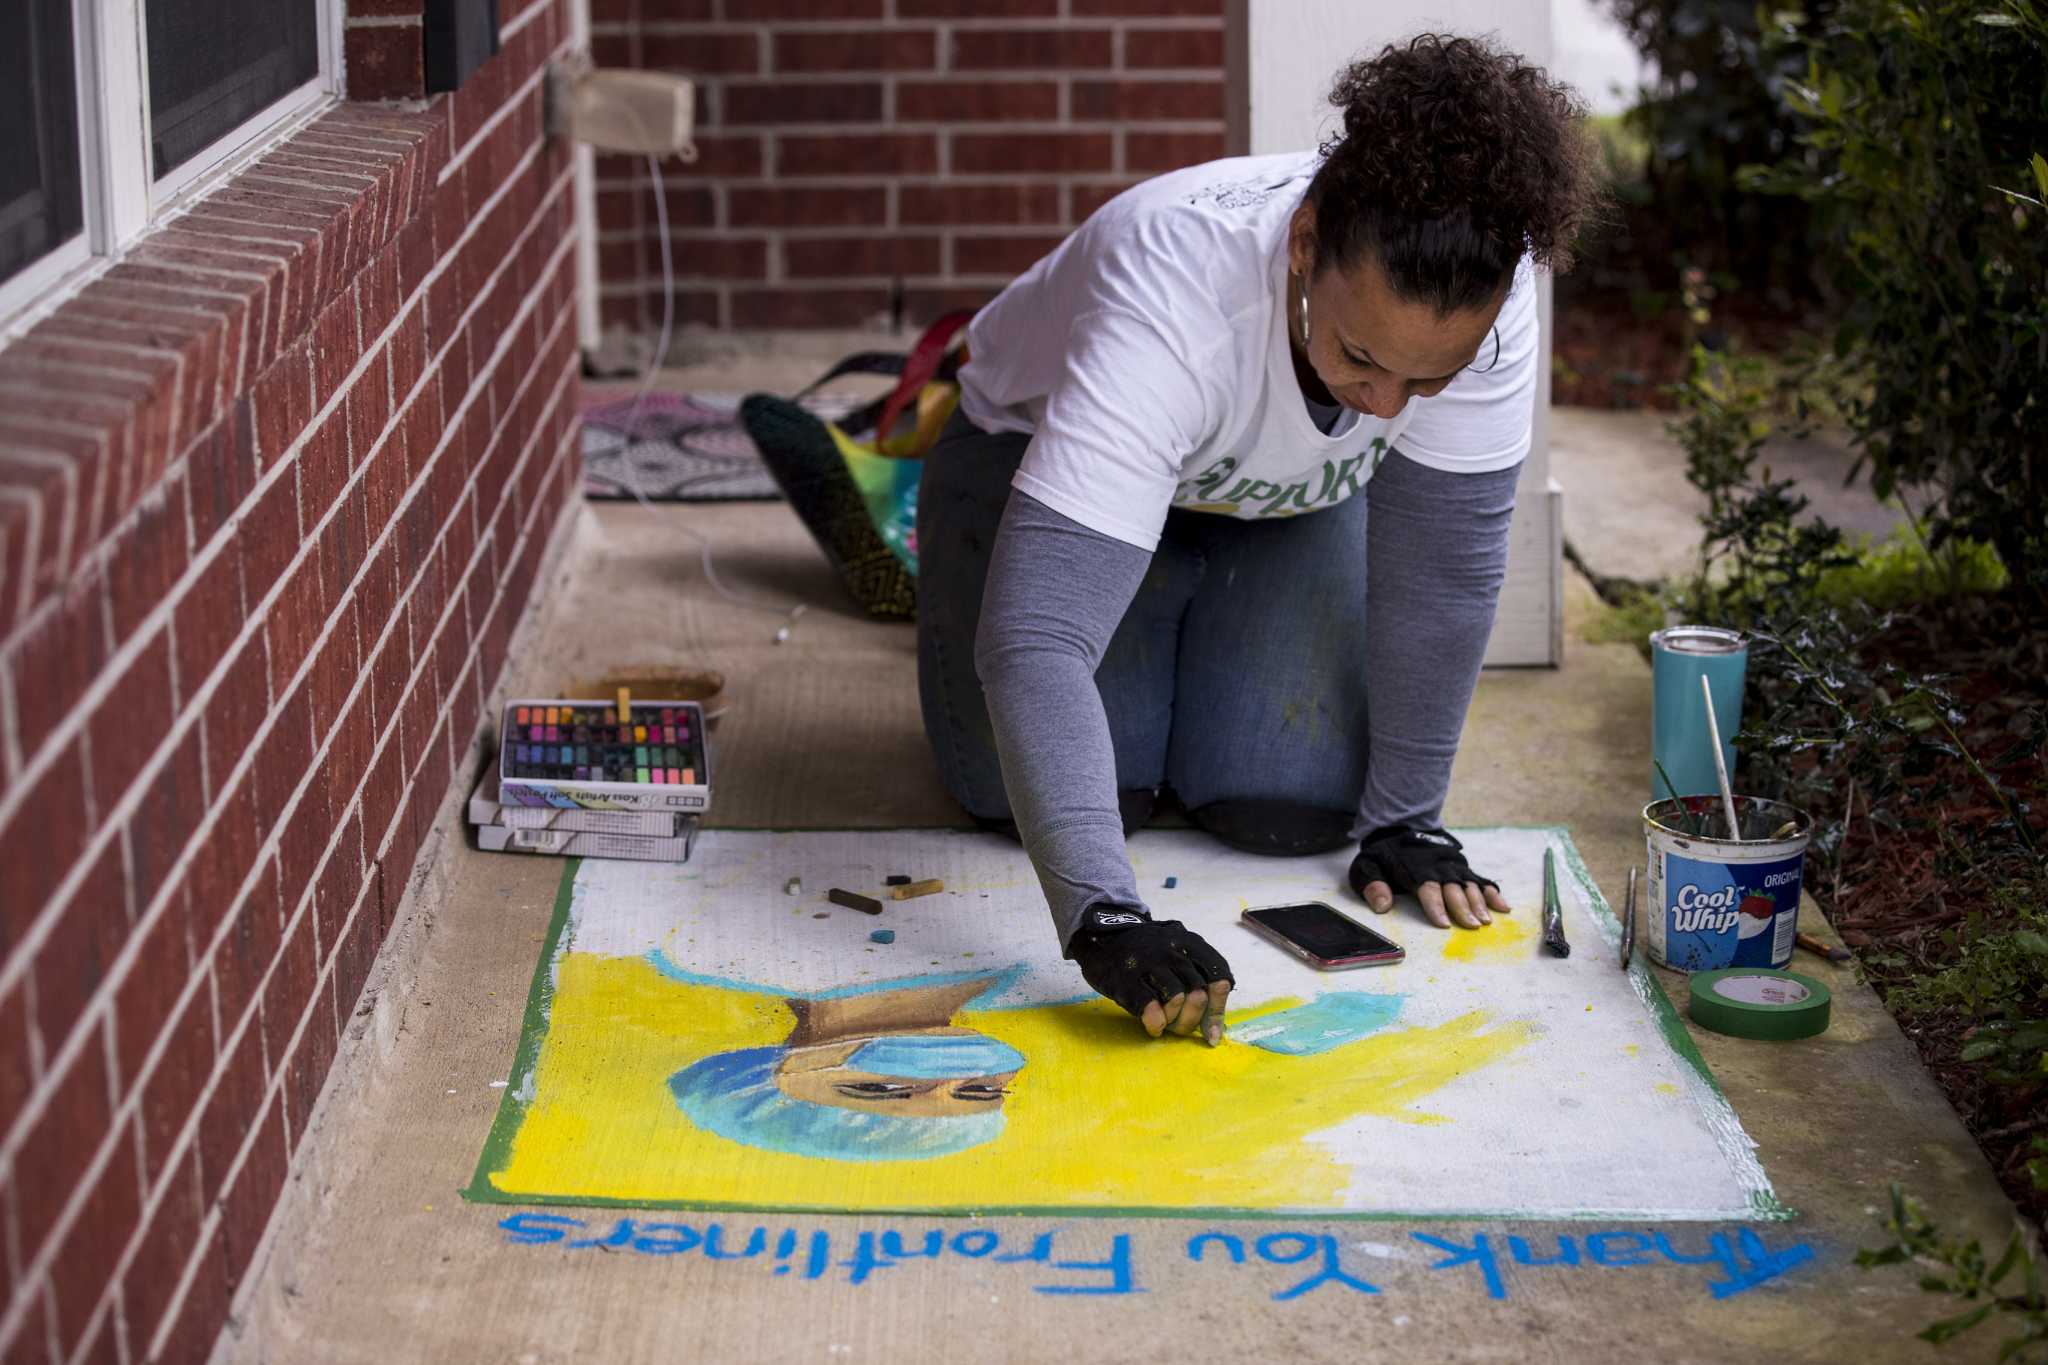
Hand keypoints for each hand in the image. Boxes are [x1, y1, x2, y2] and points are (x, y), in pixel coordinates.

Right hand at [1067, 907, 1233, 1044]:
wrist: (1101, 937)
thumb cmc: (1146, 953)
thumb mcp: (1178, 952)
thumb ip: (1198, 976)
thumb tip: (1215, 1022)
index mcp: (1190, 942)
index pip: (1219, 975)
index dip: (1218, 1007)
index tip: (1212, 1031)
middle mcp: (1172, 949)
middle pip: (1198, 993)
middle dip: (1193, 1018)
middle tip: (1180, 1026)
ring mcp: (1148, 961)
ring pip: (1177, 999)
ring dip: (1173, 1020)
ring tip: (1165, 1022)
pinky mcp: (1125, 977)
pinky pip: (1149, 1006)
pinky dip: (1155, 1023)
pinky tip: (1153, 1026)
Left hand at [1348, 826, 1511, 928]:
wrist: (1401, 828)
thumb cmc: (1384, 856)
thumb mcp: (1367, 867)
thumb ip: (1373, 886)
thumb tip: (1382, 906)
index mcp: (1415, 869)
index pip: (1427, 889)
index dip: (1436, 906)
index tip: (1443, 923)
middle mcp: (1438, 868)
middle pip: (1453, 889)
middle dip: (1463, 908)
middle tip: (1472, 926)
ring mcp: (1453, 867)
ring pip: (1469, 886)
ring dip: (1479, 903)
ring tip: (1486, 921)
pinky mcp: (1463, 868)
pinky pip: (1481, 881)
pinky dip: (1493, 893)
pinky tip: (1504, 908)